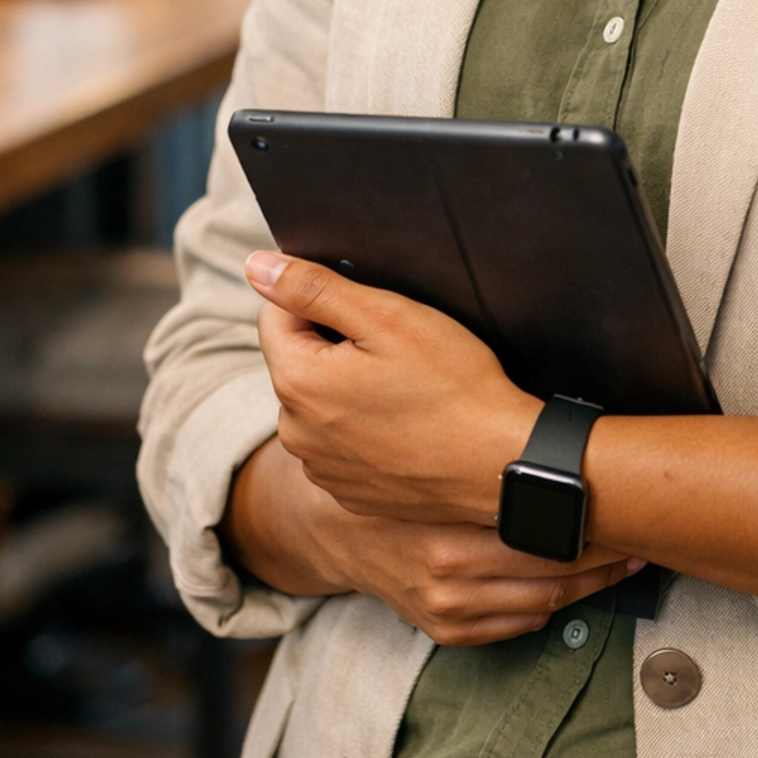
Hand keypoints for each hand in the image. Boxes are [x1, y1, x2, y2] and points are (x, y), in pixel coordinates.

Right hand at [227, 435, 643, 644]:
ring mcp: (446, 608)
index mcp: (444, 524)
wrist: (336, 525)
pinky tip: (578, 583)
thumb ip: (484, 440)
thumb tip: (555, 426)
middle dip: (604, 554)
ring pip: (543, 603)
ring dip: (590, 584)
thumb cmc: (394, 469)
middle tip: (644, 536)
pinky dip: (553, 605)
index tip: (628, 508)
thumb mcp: (428, 435)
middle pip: (551, 570)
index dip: (593, 521)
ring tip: (625, 558)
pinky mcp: (446, 629)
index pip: (541, 529)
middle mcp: (446, 574)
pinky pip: (518, 625)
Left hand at [244, 251, 544, 527]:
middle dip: (335, 346)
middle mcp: (296, 433)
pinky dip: (364, 427)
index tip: (368, 313)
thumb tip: (257, 266)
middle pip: (299, 361)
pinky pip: (340, 443)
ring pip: (319, 402)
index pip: (276, 316)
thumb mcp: (387, 317)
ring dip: (347, 387)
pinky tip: (406, 423)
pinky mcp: (348, 491)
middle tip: (395, 351)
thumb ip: (314, 287)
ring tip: (404, 389)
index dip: (321, 302)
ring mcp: (322, 468)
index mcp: (297, 383)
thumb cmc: (453, 386)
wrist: (500, 463)